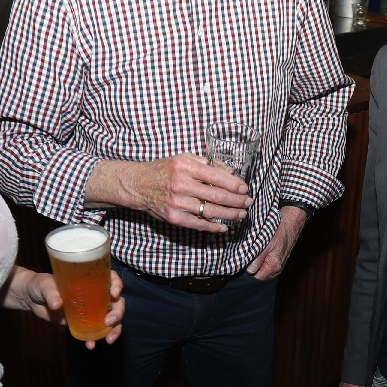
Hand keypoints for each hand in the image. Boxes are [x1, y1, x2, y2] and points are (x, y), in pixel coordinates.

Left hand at [4, 265, 124, 347]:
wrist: (31, 298)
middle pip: (116, 303)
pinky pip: (94, 332)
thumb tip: (56, 304)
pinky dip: (95, 339)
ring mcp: (91, 310)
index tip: (114, 294)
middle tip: (108, 321)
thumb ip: (51, 294)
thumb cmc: (40, 285)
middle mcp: (95, 294)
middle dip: (117, 313)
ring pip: (111, 319)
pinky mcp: (83, 323)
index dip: (117, 285)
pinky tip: (90, 345)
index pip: (111, 279)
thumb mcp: (45, 286)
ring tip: (108, 339)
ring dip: (114, 329)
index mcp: (91, 280)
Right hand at [126, 153, 251, 231]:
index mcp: (185, 167)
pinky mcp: (174, 217)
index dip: (234, 184)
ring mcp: (177, 203)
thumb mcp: (184, 159)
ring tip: (241, 214)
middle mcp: (181, 184)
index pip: (216, 176)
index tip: (245, 188)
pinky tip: (225, 226)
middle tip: (248, 202)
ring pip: (211, 211)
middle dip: (237, 201)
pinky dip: (214, 227)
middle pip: (217, 195)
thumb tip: (231, 173)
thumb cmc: (164, 170)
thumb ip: (207, 164)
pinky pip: (199, 224)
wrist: (138, 185)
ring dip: (230, 215)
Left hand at [248, 205, 306, 279]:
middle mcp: (276, 269)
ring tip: (255, 249)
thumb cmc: (279, 231)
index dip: (248, 269)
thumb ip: (257, 259)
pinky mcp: (277, 259)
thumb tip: (249, 270)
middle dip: (252, 265)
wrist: (291, 223)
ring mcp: (277, 265)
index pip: (256, 277)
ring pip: (261, 267)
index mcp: (273, 267)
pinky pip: (265, 262)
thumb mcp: (265, 243)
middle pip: (259, 273)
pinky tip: (260, 248)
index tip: (244, 259)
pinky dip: (261, 257)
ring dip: (256, 260)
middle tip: (248, 253)